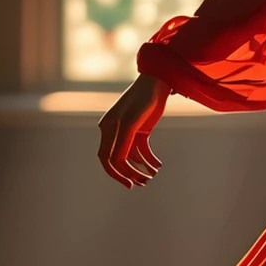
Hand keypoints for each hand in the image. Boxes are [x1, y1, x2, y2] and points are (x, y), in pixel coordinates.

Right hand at [98, 73, 169, 189]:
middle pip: (117, 159)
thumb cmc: (143, 98)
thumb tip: (116, 162)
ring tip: (152, 175)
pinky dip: (149, 159)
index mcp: (108, 128)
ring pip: (130, 157)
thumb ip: (123, 141)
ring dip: (140, 168)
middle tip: (143, 183)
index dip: (116, 173)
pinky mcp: (140, 129)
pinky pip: (141, 150)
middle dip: (130, 173)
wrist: (159, 81)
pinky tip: (158, 165)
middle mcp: (114, 130)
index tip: (129, 184)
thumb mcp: (132, 121)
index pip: (106, 157)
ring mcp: (127, 130)